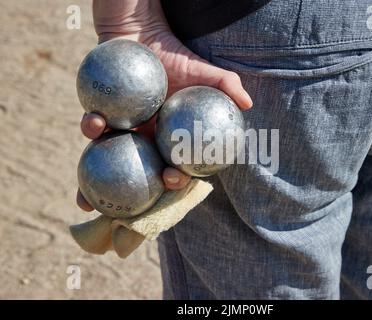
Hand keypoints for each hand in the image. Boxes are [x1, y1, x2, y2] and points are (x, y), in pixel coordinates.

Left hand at [77, 0, 252, 211]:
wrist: (146, 37)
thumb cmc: (178, 59)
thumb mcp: (207, 73)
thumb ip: (227, 87)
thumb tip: (248, 104)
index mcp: (171, 142)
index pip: (176, 168)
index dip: (176, 180)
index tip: (174, 178)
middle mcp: (145, 143)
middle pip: (141, 177)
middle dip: (133, 198)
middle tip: (129, 204)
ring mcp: (121, 133)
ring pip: (111, 163)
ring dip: (93, 184)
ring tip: (84, 200)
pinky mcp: (101, 118)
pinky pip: (94, 126)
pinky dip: (91, 126)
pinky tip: (93, 125)